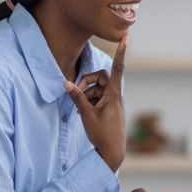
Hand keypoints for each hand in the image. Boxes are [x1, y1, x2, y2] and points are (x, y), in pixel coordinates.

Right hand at [64, 37, 126, 171]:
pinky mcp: (110, 109)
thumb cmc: (102, 135)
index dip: (120, 52)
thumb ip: (77, 97)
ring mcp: (113, 103)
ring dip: (87, 94)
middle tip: (77, 91)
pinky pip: (98, 98)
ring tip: (83, 109)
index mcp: (114, 94)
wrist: (112, 154)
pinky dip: (90, 101)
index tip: (125, 38)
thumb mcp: (86, 115)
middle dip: (88, 81)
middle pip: (101, 77)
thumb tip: (65, 83)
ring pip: (98, 88)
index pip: (117, 68)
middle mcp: (116, 96)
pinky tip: (86, 114)